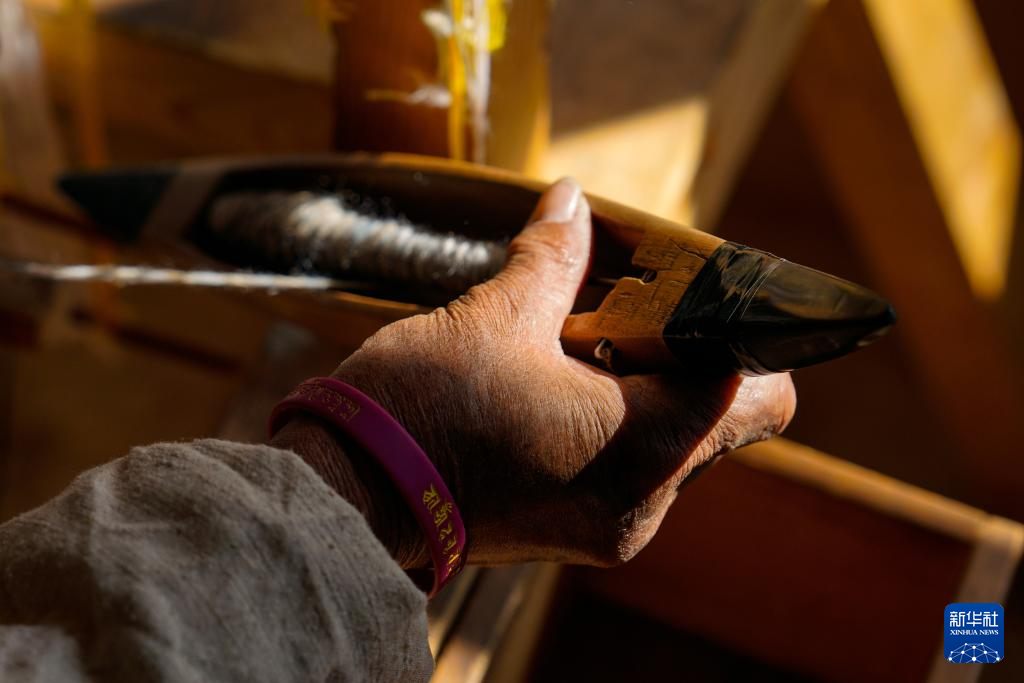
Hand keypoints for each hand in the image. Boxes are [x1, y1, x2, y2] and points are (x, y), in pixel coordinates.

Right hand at [312, 178, 795, 566]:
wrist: (346, 497)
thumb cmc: (421, 409)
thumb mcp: (495, 316)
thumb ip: (553, 256)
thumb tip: (572, 201)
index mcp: (644, 447)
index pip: (761, 394)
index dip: (746, 336)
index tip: (705, 294)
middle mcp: (643, 501)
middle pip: (720, 419)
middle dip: (689, 357)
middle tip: (637, 305)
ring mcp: (610, 524)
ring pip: (675, 445)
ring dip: (647, 389)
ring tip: (586, 341)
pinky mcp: (575, 530)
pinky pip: (631, 469)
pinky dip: (616, 422)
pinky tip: (562, 381)